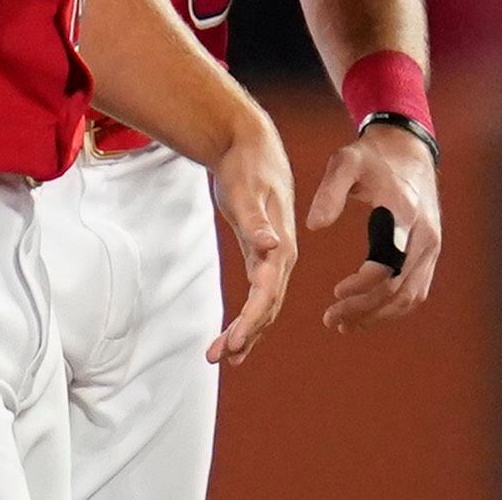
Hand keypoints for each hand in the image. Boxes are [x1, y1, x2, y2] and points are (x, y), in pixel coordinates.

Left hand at [207, 113, 298, 365]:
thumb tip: (270, 246)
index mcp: (282, 246)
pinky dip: (249, 316)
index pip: (267, 293)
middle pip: (267, 306)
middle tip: (217, 356)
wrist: (251, 145)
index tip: (232, 344)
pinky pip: (260, 294)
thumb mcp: (246, 191)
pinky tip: (237, 333)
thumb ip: (257, 222)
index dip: (250, 321)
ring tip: (221, 355)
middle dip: (245, 334)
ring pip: (265, 305)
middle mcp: (283, 257)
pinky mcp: (264, 256)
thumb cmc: (246, 166)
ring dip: (246, 331)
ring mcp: (276, 258)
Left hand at [306, 122, 441, 331]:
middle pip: (399, 288)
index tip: (334, 294)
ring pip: (411, 295)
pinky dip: (393, 307)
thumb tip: (313, 226)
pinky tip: (366, 313)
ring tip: (345, 324)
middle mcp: (424, 234)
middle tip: (332, 319)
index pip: (387, 264)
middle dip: (366, 309)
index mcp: (404, 213)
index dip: (362, 286)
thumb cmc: (371, 157)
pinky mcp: (430, 251)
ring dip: (379, 314)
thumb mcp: (346, 162)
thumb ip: (329, 191)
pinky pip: (416, 289)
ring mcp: (431, 245)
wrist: (407, 149)